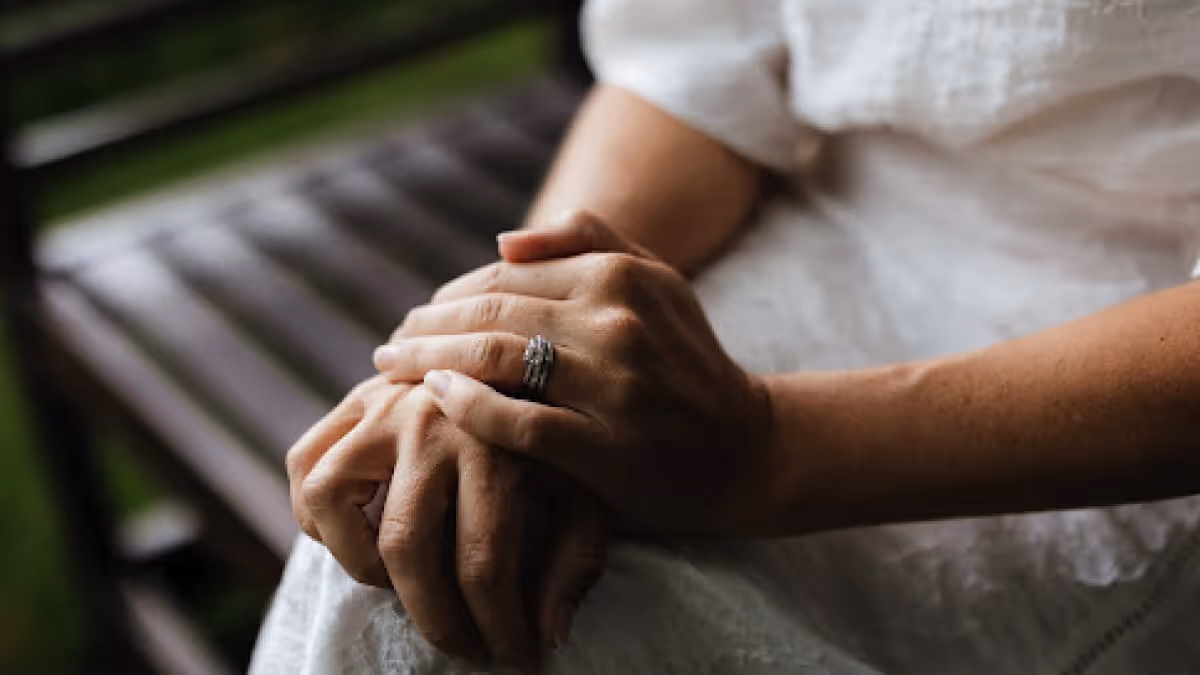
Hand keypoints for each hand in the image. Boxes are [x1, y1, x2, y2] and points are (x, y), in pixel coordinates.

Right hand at [285, 375, 606, 667]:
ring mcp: (386, 406)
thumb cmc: (564, 438)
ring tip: (405, 586)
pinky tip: (363, 536)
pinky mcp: (357, 399)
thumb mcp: (590, 489)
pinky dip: (318, 509)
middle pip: (406, 545)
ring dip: (361, 562)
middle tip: (466, 648)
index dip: (498, 627)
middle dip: (437, 620)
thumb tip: (546, 636)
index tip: (516, 659)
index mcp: (500, 443)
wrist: (532, 357)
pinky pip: (305, 463)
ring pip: (333, 499)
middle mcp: (434, 421)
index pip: (483, 562)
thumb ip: (577, 559)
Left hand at [375, 212, 777, 534]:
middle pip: (488, 313)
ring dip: (428, 362)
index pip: (504, 275)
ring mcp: (611, 384)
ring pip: (494, 360)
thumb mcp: (658, 281)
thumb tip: (501, 240)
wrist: (747, 447)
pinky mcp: (606, 445)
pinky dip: (467, 409)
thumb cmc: (688, 361)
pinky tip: (434, 401)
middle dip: (425, 328)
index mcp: (620, 274)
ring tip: (392, 370)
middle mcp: (615, 320)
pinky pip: (518, 422)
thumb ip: (589, 240)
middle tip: (390, 346)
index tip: (419, 317)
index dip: (449, 296)